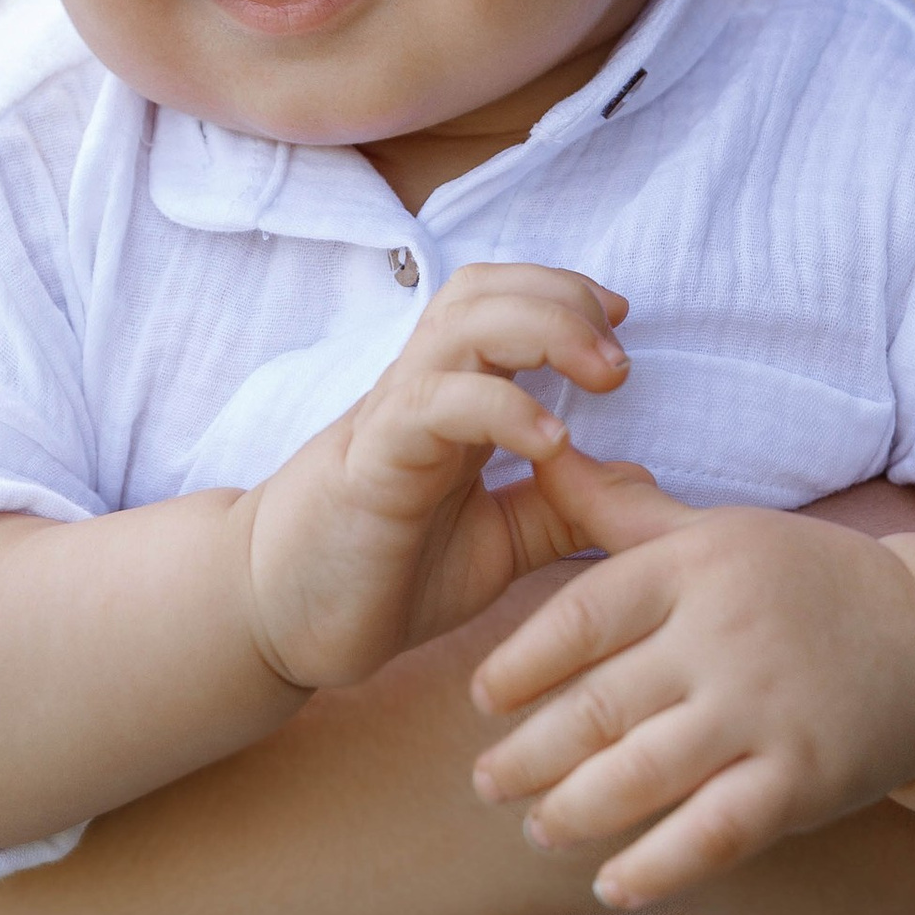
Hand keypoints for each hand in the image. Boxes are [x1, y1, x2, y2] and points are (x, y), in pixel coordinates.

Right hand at [236, 262, 656, 691]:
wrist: (280, 622)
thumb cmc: (382, 574)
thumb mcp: (495, 544)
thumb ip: (556, 509)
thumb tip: (635, 482)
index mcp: (449, 399)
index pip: (500, 300)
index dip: (562, 292)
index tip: (618, 326)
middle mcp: (420, 392)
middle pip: (482, 291)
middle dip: (562, 299)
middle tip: (620, 358)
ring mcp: (392, 422)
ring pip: (459, 327)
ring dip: (543, 330)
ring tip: (603, 376)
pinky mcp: (371, 466)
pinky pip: (432, 406)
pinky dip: (501, 408)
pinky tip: (551, 441)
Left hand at [469, 506, 914, 908]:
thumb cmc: (802, 582)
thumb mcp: (716, 531)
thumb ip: (621, 509)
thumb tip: (541, 454)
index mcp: (695, 567)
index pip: (581, 615)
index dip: (519, 663)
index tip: (480, 698)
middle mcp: (725, 635)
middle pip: (599, 705)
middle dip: (528, 755)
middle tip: (486, 784)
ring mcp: (766, 708)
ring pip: (643, 773)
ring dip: (574, 812)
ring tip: (538, 830)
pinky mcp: (805, 776)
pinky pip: (715, 832)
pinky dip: (657, 866)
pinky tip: (613, 888)